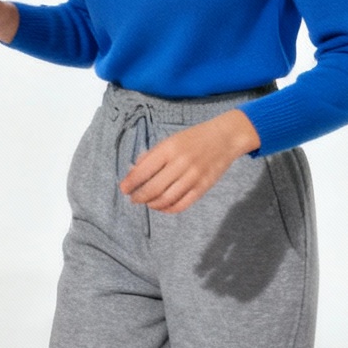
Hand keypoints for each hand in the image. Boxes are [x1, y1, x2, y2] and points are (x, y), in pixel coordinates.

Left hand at [119, 110, 260, 212]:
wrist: (224, 138)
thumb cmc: (193, 138)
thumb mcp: (170, 140)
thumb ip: (151, 156)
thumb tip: (133, 172)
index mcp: (169, 148)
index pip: (143, 170)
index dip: (130, 182)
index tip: (123, 189)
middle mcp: (180, 163)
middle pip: (153, 188)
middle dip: (139, 196)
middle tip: (133, 199)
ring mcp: (193, 176)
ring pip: (166, 198)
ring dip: (153, 204)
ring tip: (147, 202)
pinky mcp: (203, 187)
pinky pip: (182, 204)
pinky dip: (169, 209)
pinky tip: (162, 207)